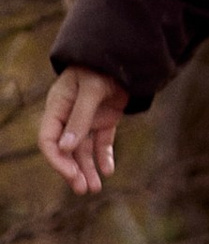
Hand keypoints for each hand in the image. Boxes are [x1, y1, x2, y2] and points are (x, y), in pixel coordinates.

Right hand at [40, 68, 126, 197]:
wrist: (124, 54)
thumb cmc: (101, 66)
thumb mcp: (91, 90)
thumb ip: (80, 117)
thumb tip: (65, 148)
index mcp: (57, 107)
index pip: (48, 140)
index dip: (57, 159)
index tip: (70, 174)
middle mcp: (69, 117)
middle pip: (66, 150)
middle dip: (73, 170)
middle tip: (84, 189)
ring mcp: (87, 119)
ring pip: (84, 150)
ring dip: (88, 169)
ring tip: (95, 188)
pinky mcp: (105, 119)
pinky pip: (102, 143)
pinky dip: (104, 157)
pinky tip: (109, 170)